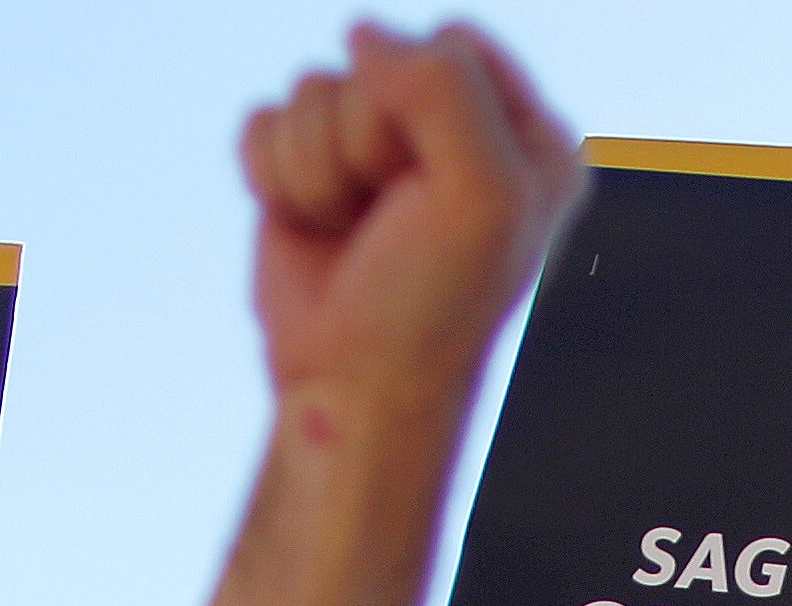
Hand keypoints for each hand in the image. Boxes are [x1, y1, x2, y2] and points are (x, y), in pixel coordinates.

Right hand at [244, 22, 582, 426]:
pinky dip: (276, 178)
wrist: (352, 384)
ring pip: (311, 87)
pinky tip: (312, 227)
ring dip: (320, 171)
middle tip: (393, 220)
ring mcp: (373, 147)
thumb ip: (441, 87)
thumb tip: (362, 33)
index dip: (426, 107)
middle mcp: (454, 131)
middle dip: (367, 143)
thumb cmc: (430, 302)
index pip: (454, 43)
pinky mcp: (306, 166)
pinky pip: (265, 119)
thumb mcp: (477, 194)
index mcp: (526, 135)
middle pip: (375, 60)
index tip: (438, 190)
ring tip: (355, 231)